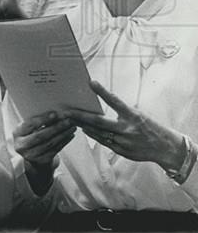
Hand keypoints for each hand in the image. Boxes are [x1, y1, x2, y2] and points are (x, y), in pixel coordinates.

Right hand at [13, 110, 75, 193]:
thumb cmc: (30, 136)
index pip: (30, 125)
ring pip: (50, 143)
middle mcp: (22, 146)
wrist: (31, 156)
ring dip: (63, 134)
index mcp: (17, 133)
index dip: (42, 119)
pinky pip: (55, 150)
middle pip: (41, 136)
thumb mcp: (28, 128)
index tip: (55, 114)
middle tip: (67, 121)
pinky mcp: (42, 160)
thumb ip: (36, 122)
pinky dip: (64, 142)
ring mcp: (32, 155)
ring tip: (72, 127)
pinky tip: (70, 135)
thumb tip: (54, 113)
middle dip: (56, 127)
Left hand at [66, 81, 187, 169]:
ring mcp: (123, 141)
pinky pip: (103, 142)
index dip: (102, 91)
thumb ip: (121, 111)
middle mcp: (126, 129)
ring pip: (97, 133)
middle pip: (98, 122)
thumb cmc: (149, 127)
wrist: (164, 147)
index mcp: (132, 116)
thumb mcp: (137, 114)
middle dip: (80, 117)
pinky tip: (85, 129)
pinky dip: (93, 135)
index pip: (115, 101)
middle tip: (67, 111)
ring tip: (71, 120)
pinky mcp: (121, 150)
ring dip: (83, 126)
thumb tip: (101, 104)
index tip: (91, 82)